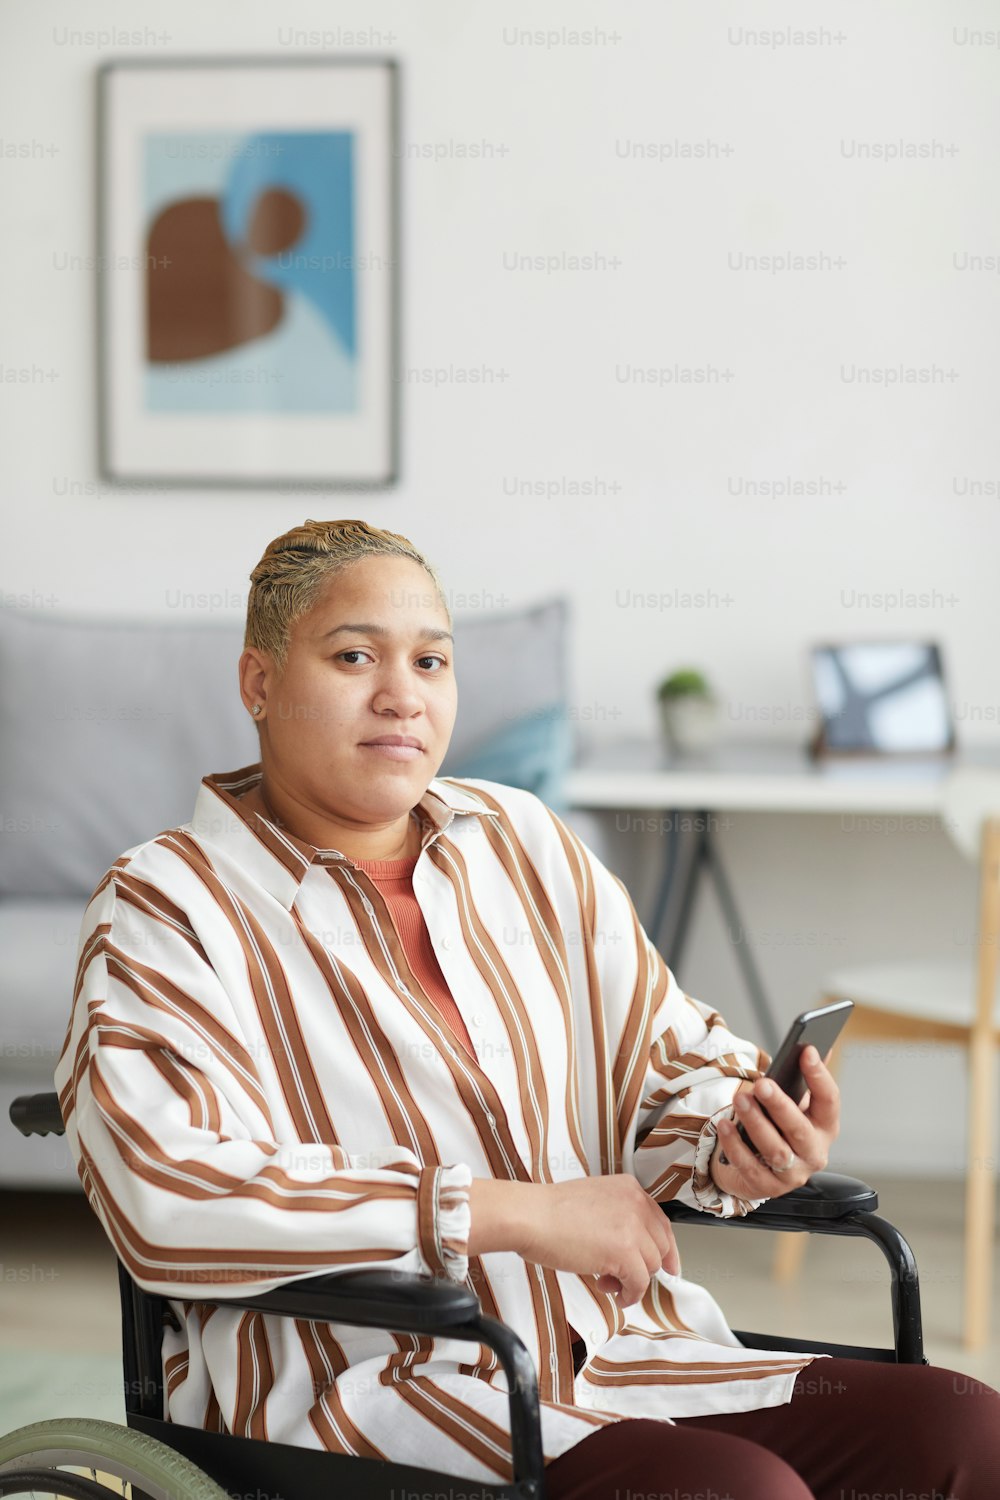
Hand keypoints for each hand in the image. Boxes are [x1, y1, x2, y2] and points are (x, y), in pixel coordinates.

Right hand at [469, 1174, 679, 1308]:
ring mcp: (632, 1227)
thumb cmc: (551, 1211)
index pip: (661, 1223)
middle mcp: (635, 1204)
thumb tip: (630, 1246)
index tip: (668, 1264)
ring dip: (632, 1281)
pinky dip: (630, 1294)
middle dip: (644, 1267)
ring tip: (609, 1281)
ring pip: (651, 1266)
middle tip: (624, 1276)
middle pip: (659, 1247)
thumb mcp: (594, 1201)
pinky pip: (639, 1283)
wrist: (532, 1216)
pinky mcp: (625, 1252)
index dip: (666, 1249)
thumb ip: (618, 1218)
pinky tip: (616, 1294)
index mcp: (628, 1189)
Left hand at [709, 1045, 839, 1200]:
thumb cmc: (779, 1127)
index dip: (820, 1076)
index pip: (830, 1101)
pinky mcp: (768, 1188)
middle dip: (780, 1106)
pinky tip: (724, 1125)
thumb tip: (813, 1043)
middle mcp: (814, 1153)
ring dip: (756, 1124)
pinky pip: (750, 1167)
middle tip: (762, 1084)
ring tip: (740, 1100)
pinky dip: (735, 1146)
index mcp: (825, 1127)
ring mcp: (793, 1174)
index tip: (806, 1050)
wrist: (762, 1168)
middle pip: (800, 1130)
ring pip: (776, 1151)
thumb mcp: (795, 1103)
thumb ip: (802, 1078)